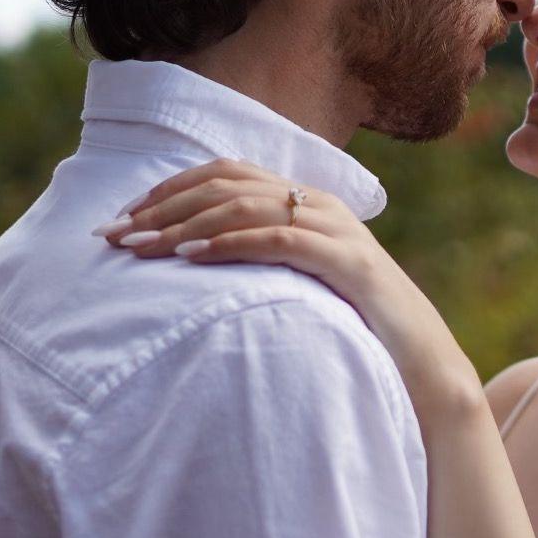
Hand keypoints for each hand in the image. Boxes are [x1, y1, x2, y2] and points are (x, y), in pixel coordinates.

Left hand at [97, 158, 483, 422]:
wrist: (423, 365)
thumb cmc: (354, 330)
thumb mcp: (297, 286)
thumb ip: (259, 263)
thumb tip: (191, 263)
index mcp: (306, 202)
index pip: (225, 173)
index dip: (169, 189)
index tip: (121, 218)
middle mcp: (319, 204)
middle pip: (227, 183)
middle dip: (163, 207)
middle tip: (114, 235)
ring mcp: (336, 230)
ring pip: (247, 205)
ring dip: (185, 225)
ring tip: (140, 248)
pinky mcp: (348, 263)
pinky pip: (281, 240)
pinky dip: (232, 243)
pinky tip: (192, 257)